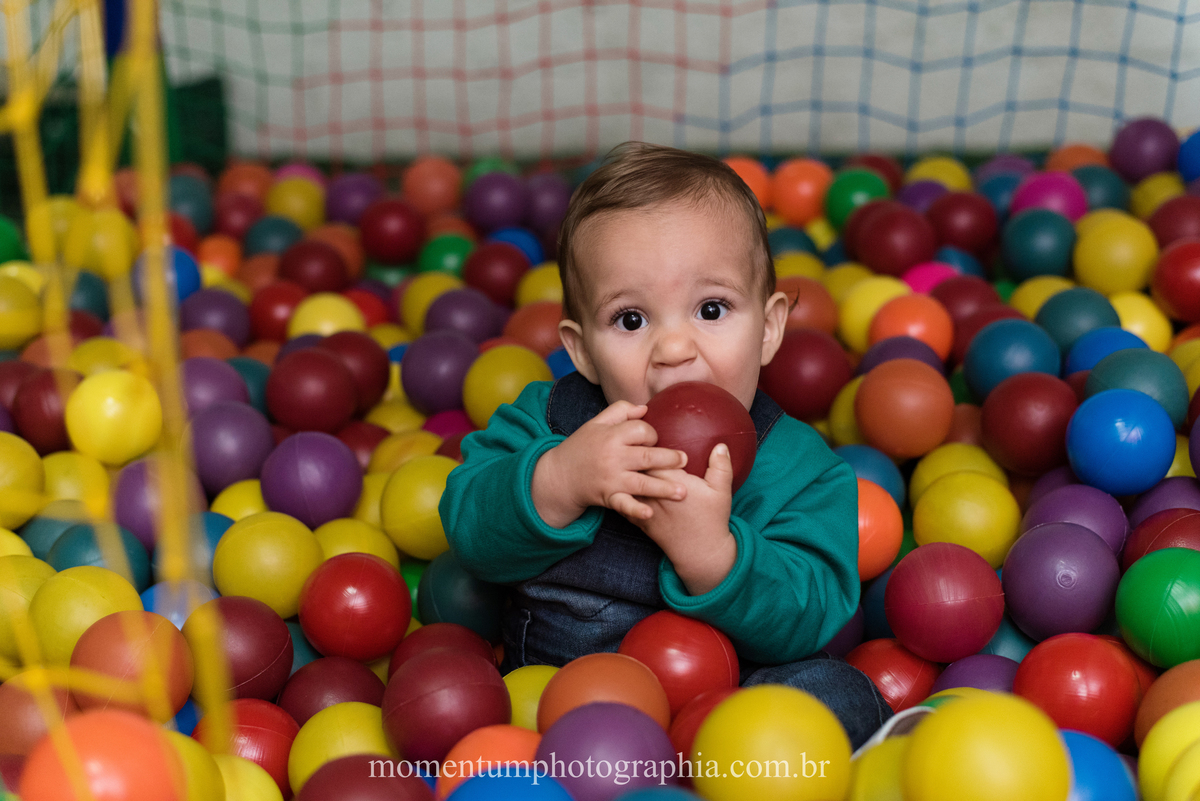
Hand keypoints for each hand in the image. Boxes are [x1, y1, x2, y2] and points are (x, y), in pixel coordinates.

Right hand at [532, 401, 688, 527]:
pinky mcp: (608, 497)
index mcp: (611, 435)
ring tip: (682, 491)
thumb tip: (645, 408)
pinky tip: (649, 513)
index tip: (654, 440)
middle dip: (669, 458)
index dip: (652, 434)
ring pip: (641, 482)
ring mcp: (611, 478)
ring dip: (663, 487)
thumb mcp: (596, 423)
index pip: (641, 430)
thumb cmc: (582, 447)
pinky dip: (636, 510)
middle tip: (685, 460)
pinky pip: (623, 505)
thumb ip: (620, 411)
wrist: (559, 476)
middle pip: (646, 455)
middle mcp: (613, 456)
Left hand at [636, 443, 737, 595]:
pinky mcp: (640, 521)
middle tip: (631, 444)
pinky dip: (621, 492)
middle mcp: (654, 494)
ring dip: (624, 474)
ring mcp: (645, 509)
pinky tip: (620, 483)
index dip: (647, 444)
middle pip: (635, 468)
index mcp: (672, 483)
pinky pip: (624, 502)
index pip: (652, 457)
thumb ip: (721, 466)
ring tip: (622, 461)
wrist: (699, 553)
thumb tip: (721, 445)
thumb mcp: (722, 492)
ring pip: (626, 485)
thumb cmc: (711, 520)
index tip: (647, 436)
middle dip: (632, 456)